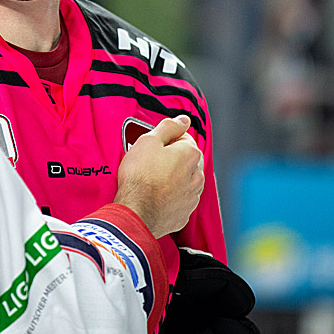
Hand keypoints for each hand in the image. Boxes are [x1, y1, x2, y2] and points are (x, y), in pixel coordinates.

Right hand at [113, 115, 203, 238]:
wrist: (136, 211)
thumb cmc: (140, 176)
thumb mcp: (148, 141)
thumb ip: (169, 127)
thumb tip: (183, 120)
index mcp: (191, 155)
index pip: (184, 139)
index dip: (166, 141)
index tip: (153, 147)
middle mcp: (197, 176)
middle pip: (186, 160)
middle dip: (172, 159)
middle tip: (150, 163)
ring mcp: (192, 197)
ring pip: (185, 181)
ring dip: (173, 178)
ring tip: (151, 181)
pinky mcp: (184, 213)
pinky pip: (179, 199)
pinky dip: (171, 196)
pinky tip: (155, 195)